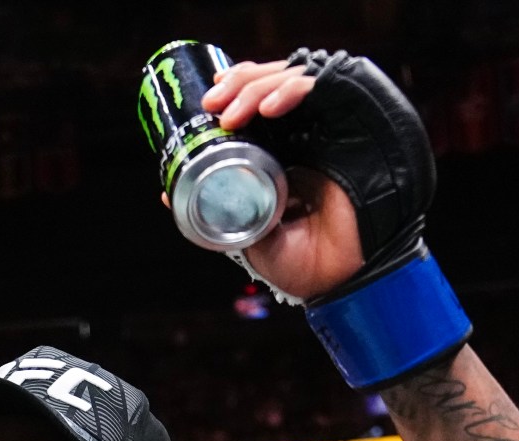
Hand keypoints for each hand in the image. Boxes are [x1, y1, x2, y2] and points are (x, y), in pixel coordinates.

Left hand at [202, 61, 363, 301]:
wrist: (342, 282)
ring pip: (293, 79)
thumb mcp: (249, 238)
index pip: (259, 101)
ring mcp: (328, 129)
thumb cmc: (302, 264)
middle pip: (273, 83)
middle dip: (239, 84)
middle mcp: (306, 134)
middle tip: (213, 104)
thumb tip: (168, 195)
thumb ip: (220, 215)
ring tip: (232, 114)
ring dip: (257, 86)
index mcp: (282, 152)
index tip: (207, 103)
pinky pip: (322, 90)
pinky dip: (292, 90)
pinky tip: (268, 109)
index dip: (235, 90)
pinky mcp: (350, 126)